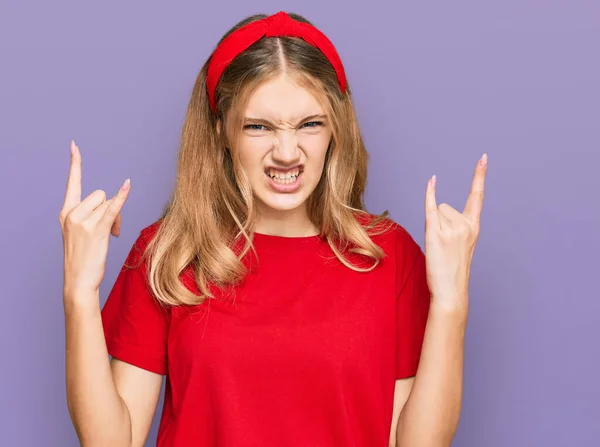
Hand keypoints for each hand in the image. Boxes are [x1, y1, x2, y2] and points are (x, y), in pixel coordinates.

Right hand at [59, 140, 130, 299]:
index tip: (74, 145)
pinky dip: (122, 197)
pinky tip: (127, 185)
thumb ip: (93, 214)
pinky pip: (113, 208)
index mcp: (66, 212)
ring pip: (109, 204)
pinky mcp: (96, 230)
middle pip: (101, 195)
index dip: (75, 164)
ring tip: (110, 235)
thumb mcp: (82, 232)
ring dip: (115, 217)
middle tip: (110, 229)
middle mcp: (71, 213)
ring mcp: (82, 221)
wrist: (78, 281)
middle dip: (110, 208)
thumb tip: (113, 204)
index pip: (72, 182)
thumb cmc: (84, 258)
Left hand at [424, 154, 487, 313]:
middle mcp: (466, 225)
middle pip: (445, 206)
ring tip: (438, 246)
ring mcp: (452, 229)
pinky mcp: (436, 233)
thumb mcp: (461, 245)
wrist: (451, 290)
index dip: (479, 176)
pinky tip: (432, 181)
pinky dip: (430, 194)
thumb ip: (455, 226)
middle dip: (439, 221)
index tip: (483, 157)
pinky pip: (431, 208)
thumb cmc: (452, 270)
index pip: (477, 196)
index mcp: (474, 227)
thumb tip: (439, 208)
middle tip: (443, 245)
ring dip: (432, 226)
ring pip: (436, 211)